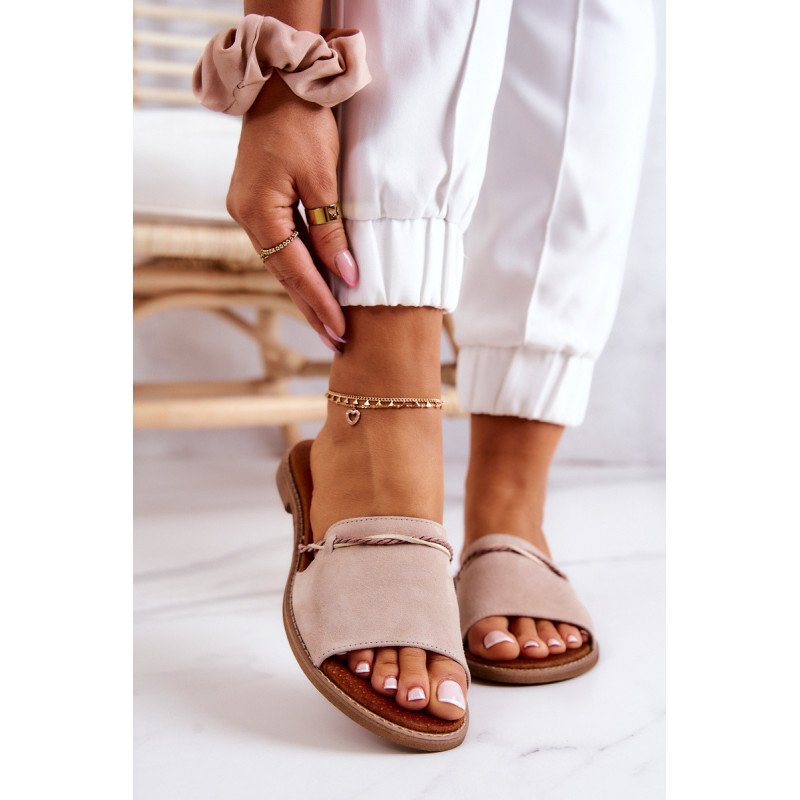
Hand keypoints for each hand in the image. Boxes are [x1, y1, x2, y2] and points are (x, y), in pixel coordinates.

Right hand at [226, 75, 356, 344]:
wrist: (279, 82)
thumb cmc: (302, 123)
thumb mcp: (322, 177)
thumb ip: (332, 230)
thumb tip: (347, 274)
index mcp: (258, 211)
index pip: (295, 269)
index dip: (320, 301)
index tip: (340, 329)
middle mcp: (247, 216)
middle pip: (285, 274)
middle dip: (313, 308)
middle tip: (336, 341)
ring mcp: (249, 210)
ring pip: (283, 263)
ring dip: (307, 292)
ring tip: (329, 323)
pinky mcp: (258, 203)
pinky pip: (283, 245)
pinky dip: (302, 267)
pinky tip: (318, 286)